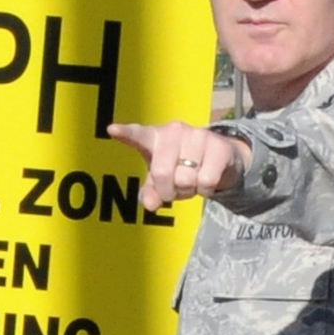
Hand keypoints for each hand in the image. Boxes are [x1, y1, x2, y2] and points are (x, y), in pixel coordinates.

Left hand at [106, 121, 248, 211]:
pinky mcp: (218, 146)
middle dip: (169, 190)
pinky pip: (206, 180)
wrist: (221, 159)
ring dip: (189, 191)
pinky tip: (206, 179)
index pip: (137, 135)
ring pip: (186, 179)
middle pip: (162, 173)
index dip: (126, 133)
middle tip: (176, 188)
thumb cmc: (182, 166)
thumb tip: (149, 204)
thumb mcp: (161, 180)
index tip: (112, 130)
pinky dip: (206, 190)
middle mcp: (174, 131)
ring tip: (193, 181)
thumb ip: (151, 192)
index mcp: (155, 136)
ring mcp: (197, 135)